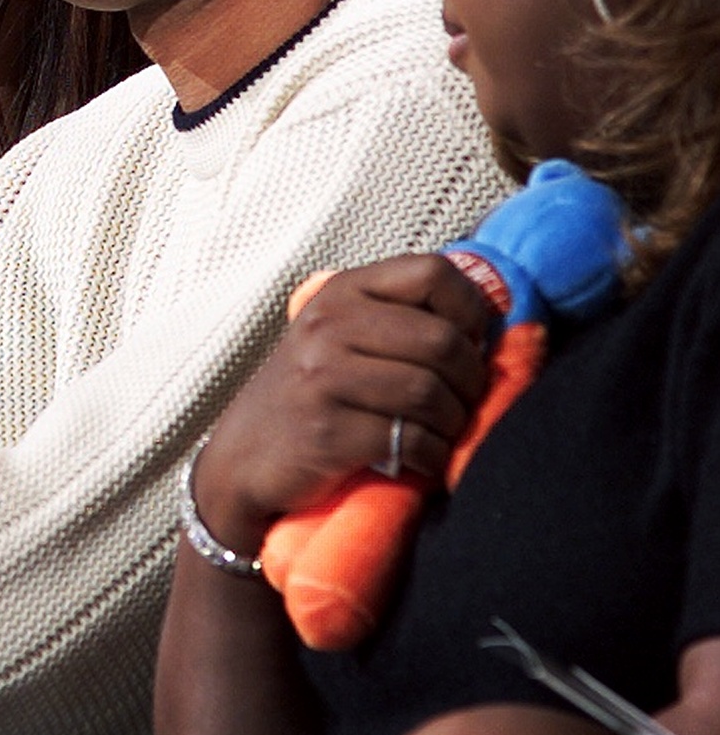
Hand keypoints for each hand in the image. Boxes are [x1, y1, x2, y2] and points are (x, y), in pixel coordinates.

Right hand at [196, 255, 491, 554]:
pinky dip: (432, 458)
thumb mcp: (338, 337)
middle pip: (442, 341)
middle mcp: (328, 327)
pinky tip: (421, 461)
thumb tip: (493, 324)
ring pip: (431, 392)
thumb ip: (397, 319)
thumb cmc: (306, 397)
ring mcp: (323, 379)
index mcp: (340, 293)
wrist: (241, 460)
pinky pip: (411, 440)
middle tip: (465, 404)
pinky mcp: (327, 432)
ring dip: (452, 424)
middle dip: (470, 382)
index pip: (433, 273)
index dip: (471, 309)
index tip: (472, 342)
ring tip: (442, 434)